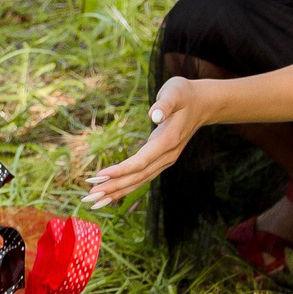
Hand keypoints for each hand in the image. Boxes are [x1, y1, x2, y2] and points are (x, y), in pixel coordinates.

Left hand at [85, 75, 208, 206]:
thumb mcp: (175, 92)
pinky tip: (109, 195)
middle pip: (137, 176)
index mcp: (168, 141)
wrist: (202, 104)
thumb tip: (154, 115)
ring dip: (116, 191)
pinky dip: (125, 187)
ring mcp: (165, 161)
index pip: (142, 161)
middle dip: (113, 186)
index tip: (100, 176)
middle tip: (89, 196)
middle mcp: (167, 156)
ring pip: (139, 181)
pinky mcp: (161, 161)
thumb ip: (165, 104)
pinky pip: (141, 177)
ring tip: (93, 201)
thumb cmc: (185, 94)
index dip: (121, 170)